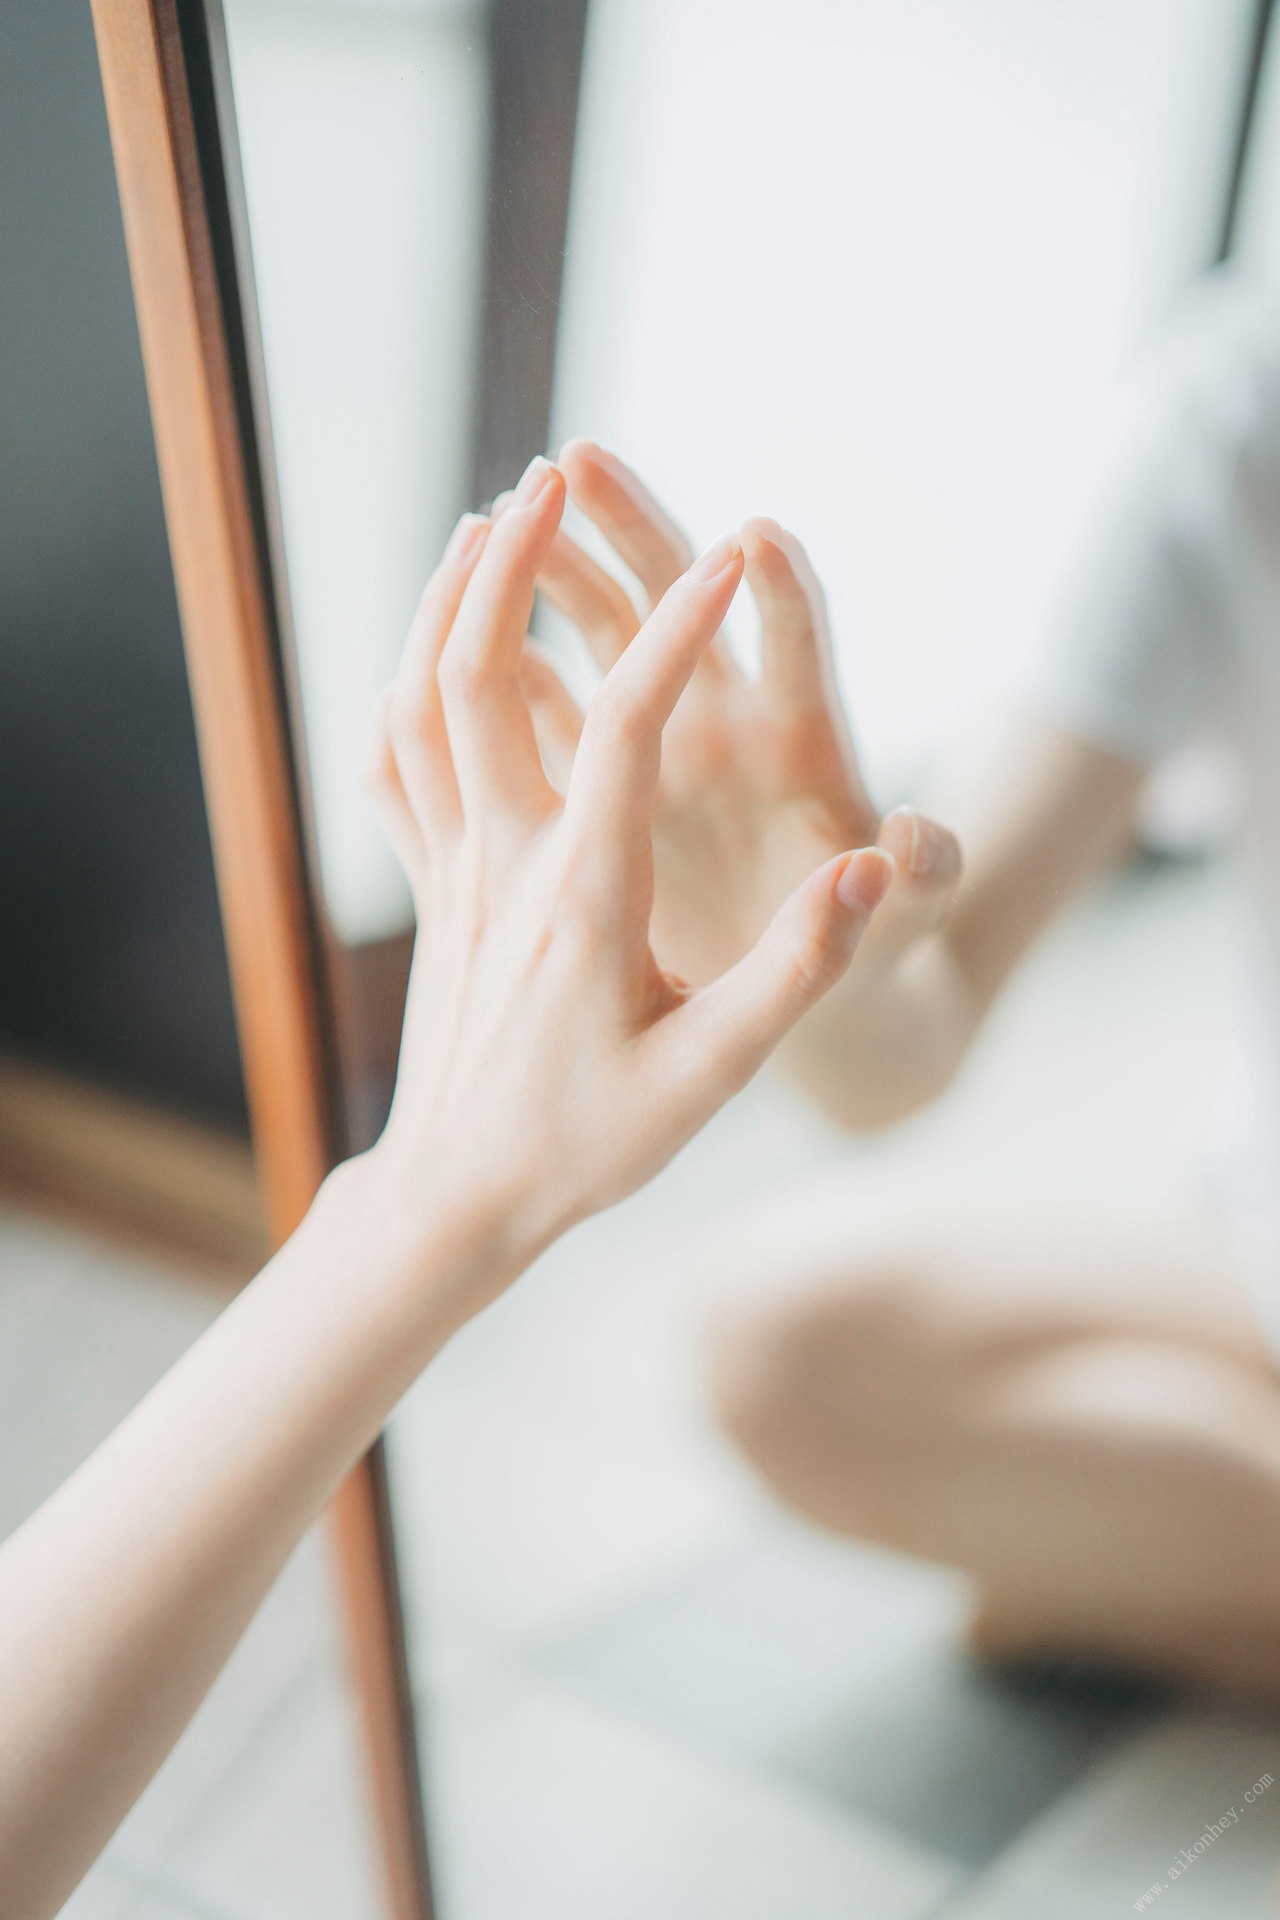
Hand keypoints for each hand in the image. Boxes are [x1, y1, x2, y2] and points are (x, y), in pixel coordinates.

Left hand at [363, 455, 891, 1296]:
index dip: (678, 629)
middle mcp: (504, 861)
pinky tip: (434, 646)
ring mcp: (453, 867)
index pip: (624, 724)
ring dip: (449, 597)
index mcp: (584, 896)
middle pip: (482, 670)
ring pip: (421, 698)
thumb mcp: (712, 1077)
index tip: (734, 549)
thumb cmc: (590, 1143)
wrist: (460, 1194)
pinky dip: (405, 679)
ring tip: (490, 521)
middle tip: (562, 468)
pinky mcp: (429, 884)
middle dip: (521, 558)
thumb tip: (870, 869)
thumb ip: (799, 971)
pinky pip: (395, 759)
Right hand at [525, 442, 961, 992]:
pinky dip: (502, 667)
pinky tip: (443, 631)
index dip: (781, 590)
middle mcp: (727, 716)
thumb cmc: (868, 945)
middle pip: (680, 595)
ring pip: (597, 630)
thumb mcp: (906, 922)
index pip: (796, 642)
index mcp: (803, 741)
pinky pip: (544, 706)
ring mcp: (661, 735)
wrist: (804, 983)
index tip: (757, 535)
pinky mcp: (607, 774)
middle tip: (575, 460)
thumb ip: (926, 877)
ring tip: (490, 520)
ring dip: (549, 572)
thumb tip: (916, 838)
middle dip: (631, 524)